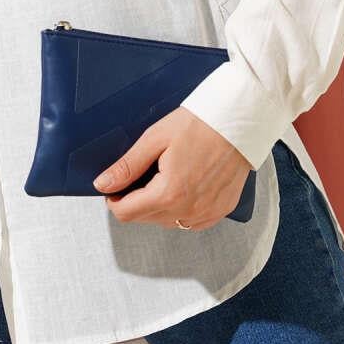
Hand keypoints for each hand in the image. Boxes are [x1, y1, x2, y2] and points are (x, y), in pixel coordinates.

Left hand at [92, 106, 253, 230]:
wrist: (241, 121)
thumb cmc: (200, 124)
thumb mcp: (155, 139)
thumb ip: (128, 166)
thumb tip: (103, 184)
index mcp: (169, 194)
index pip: (126, 213)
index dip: (114, 199)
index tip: (115, 186)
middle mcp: (189, 210)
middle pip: (145, 219)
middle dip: (136, 201)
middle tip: (143, 173)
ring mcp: (207, 213)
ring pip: (167, 222)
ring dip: (158, 206)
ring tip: (164, 176)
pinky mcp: (220, 210)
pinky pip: (190, 221)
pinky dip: (180, 209)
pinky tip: (183, 186)